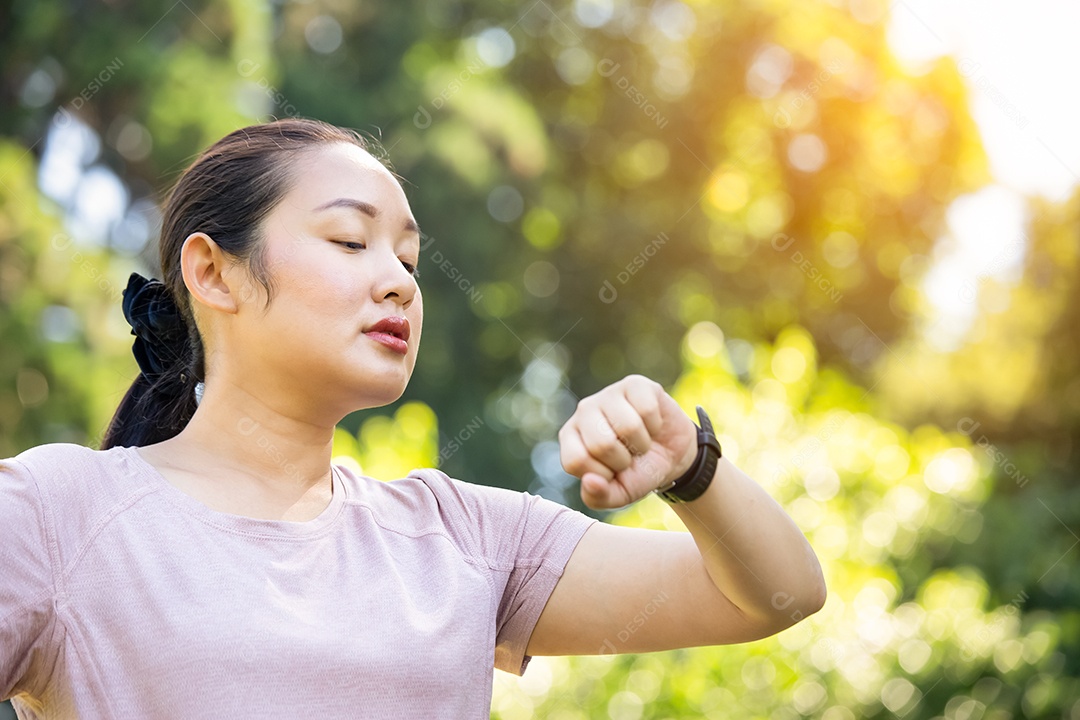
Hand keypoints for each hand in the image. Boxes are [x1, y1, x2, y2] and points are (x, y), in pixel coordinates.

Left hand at [558, 374, 698, 509]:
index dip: (602, 475)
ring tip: (640, 441)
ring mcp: (609, 394)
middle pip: (601, 443)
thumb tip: (589, 482)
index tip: (613, 472)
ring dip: (642, 444)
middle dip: (623, 460)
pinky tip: (652, 425)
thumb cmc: (638, 473)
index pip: (576, 461)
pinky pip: (647, 409)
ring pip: (628, 426)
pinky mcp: (635, 383)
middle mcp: (584, 411)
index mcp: (570, 438)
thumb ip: (599, 497)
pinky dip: (655, 426)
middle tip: (629, 456)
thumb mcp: (619, 494)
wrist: (672, 456)